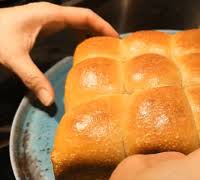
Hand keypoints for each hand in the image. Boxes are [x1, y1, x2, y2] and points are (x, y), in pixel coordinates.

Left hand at [0, 2, 117, 105]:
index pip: (86, 16)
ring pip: (77, 23)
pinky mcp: (44, 26)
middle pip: (85, 19)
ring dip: (91, 34)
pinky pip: (69, 28)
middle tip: (114, 47)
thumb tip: (50, 101)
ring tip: (103, 49)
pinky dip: (79, 36)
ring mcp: (48, 19)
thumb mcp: (14, 57)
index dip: (103, 26)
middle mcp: (52, 14)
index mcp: (50, 15)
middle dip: (101, 31)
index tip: (116, 39)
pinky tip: (83, 49)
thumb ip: (33, 79)